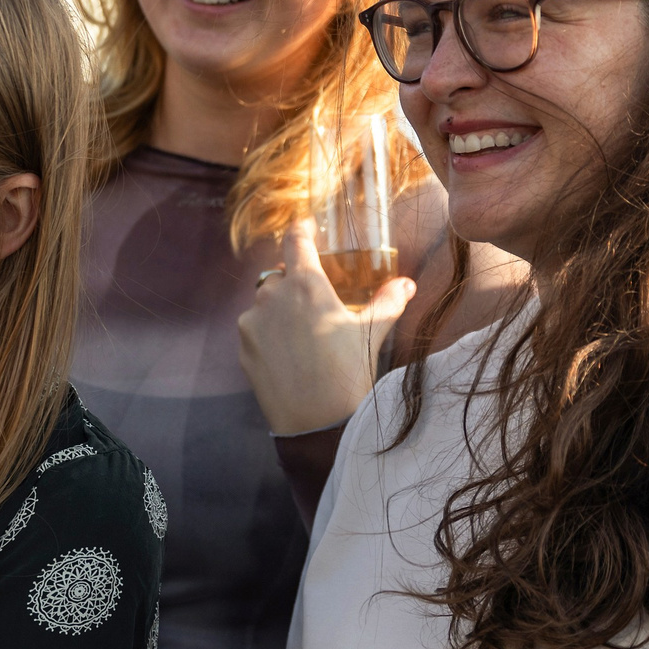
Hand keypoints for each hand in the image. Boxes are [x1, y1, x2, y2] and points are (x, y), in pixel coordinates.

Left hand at [239, 223, 416, 435]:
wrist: (318, 422)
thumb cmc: (349, 372)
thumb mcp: (372, 333)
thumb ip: (388, 301)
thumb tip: (405, 284)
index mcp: (306, 285)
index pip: (296, 241)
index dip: (301, 229)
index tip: (305, 225)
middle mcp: (272, 297)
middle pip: (279, 276)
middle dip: (294, 284)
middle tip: (314, 304)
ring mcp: (252, 323)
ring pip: (264, 305)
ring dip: (279, 311)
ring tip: (303, 336)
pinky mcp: (242, 348)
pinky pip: (255, 331)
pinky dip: (268, 335)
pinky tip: (289, 355)